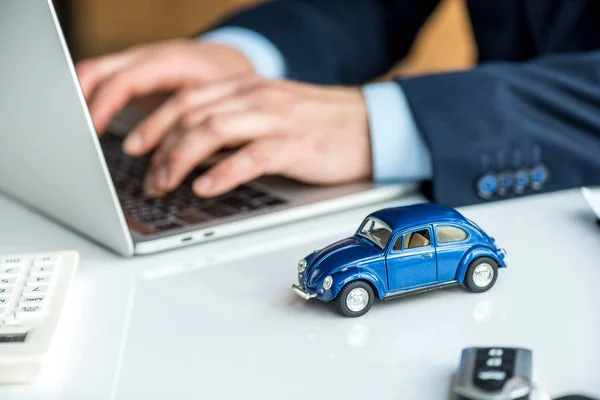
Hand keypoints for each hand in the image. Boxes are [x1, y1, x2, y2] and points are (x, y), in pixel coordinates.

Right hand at [75, 39, 255, 133]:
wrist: (233, 63)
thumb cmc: (228, 82)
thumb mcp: (218, 102)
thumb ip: (193, 123)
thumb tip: (174, 161)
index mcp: (169, 61)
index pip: (123, 80)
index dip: (103, 106)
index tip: (89, 131)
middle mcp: (148, 57)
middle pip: (97, 71)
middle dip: (78, 101)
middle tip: (71, 135)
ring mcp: (139, 64)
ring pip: (96, 75)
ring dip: (81, 102)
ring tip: (73, 134)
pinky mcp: (137, 76)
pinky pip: (105, 83)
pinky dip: (93, 102)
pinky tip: (88, 125)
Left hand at [131, 77, 372, 197]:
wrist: (368, 124)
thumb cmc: (318, 124)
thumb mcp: (269, 112)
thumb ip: (234, 123)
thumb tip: (195, 149)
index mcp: (245, 88)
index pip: (186, 100)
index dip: (154, 123)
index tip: (134, 148)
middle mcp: (254, 98)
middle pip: (190, 115)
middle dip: (159, 147)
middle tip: (148, 178)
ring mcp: (274, 119)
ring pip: (211, 131)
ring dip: (180, 160)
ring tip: (166, 185)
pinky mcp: (293, 145)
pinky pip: (249, 157)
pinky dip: (222, 174)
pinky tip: (205, 188)